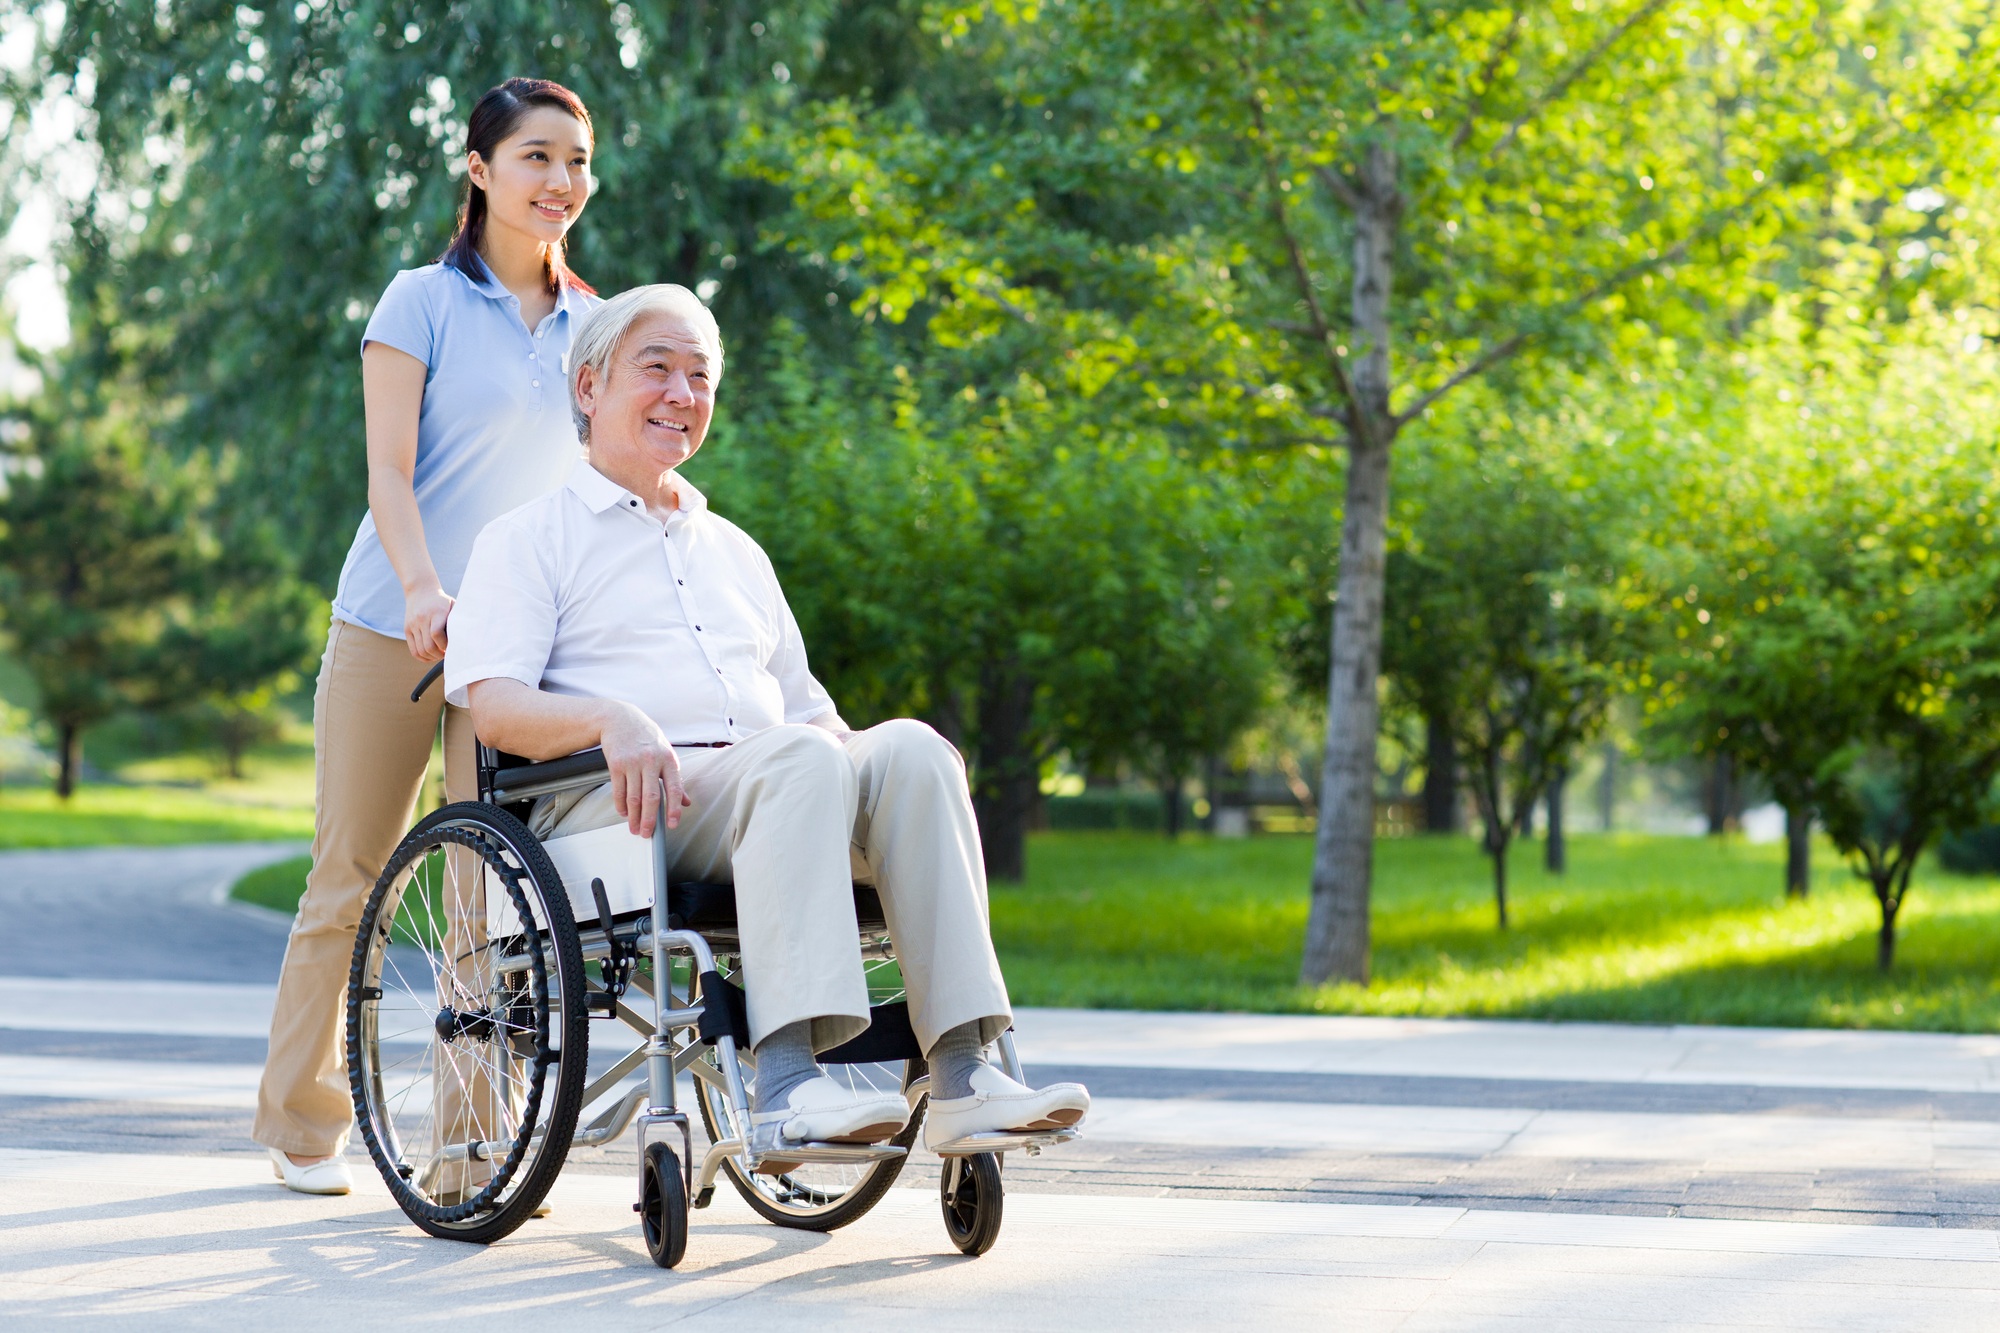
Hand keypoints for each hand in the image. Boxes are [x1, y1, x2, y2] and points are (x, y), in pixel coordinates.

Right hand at [404, 586, 453, 662]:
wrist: (420, 590)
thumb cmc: (442, 601)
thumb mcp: (452, 605)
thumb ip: (458, 620)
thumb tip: (468, 637)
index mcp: (436, 612)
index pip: (436, 633)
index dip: (445, 645)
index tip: (451, 647)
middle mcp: (422, 619)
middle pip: (428, 645)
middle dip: (439, 655)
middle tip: (447, 654)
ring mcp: (412, 625)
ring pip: (420, 650)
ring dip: (432, 657)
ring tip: (440, 655)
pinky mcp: (407, 630)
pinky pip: (413, 650)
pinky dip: (422, 657)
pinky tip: (431, 656)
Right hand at [599, 702, 690, 836]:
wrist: (620, 719)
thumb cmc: (646, 737)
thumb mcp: (666, 753)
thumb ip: (675, 778)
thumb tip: (686, 801)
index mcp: (668, 759)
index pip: (675, 788)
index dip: (674, 809)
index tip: (672, 824)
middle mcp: (651, 761)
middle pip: (651, 797)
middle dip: (649, 820)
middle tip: (647, 834)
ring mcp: (632, 763)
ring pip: (634, 797)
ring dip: (633, 817)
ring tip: (634, 828)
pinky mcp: (616, 764)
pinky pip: (619, 790)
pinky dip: (621, 805)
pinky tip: (624, 813)